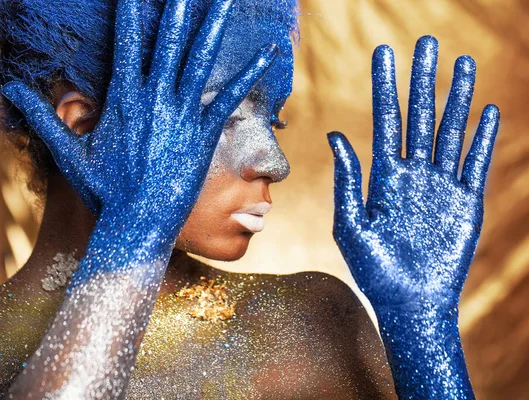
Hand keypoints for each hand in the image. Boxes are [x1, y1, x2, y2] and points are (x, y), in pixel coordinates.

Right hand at [1, 0, 276, 237]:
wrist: (137, 223)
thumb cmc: (104, 191)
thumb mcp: (68, 152)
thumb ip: (42, 117)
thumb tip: (8, 88)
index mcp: (122, 97)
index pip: (126, 40)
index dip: (131, 9)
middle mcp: (154, 97)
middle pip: (167, 39)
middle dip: (175, 5)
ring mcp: (182, 113)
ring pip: (200, 58)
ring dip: (214, 23)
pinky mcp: (204, 132)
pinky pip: (229, 95)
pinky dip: (249, 72)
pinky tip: (268, 51)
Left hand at [328, 36, 499, 312]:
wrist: (409, 303)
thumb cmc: (374, 269)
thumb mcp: (351, 224)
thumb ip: (347, 180)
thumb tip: (335, 135)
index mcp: (385, 176)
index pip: (385, 120)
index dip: (384, 87)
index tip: (384, 54)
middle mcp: (414, 174)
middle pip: (420, 117)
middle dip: (423, 80)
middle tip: (426, 42)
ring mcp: (442, 186)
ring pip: (451, 132)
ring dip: (458, 98)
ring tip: (464, 64)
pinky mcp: (467, 203)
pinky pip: (476, 164)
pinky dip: (483, 138)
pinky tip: (488, 111)